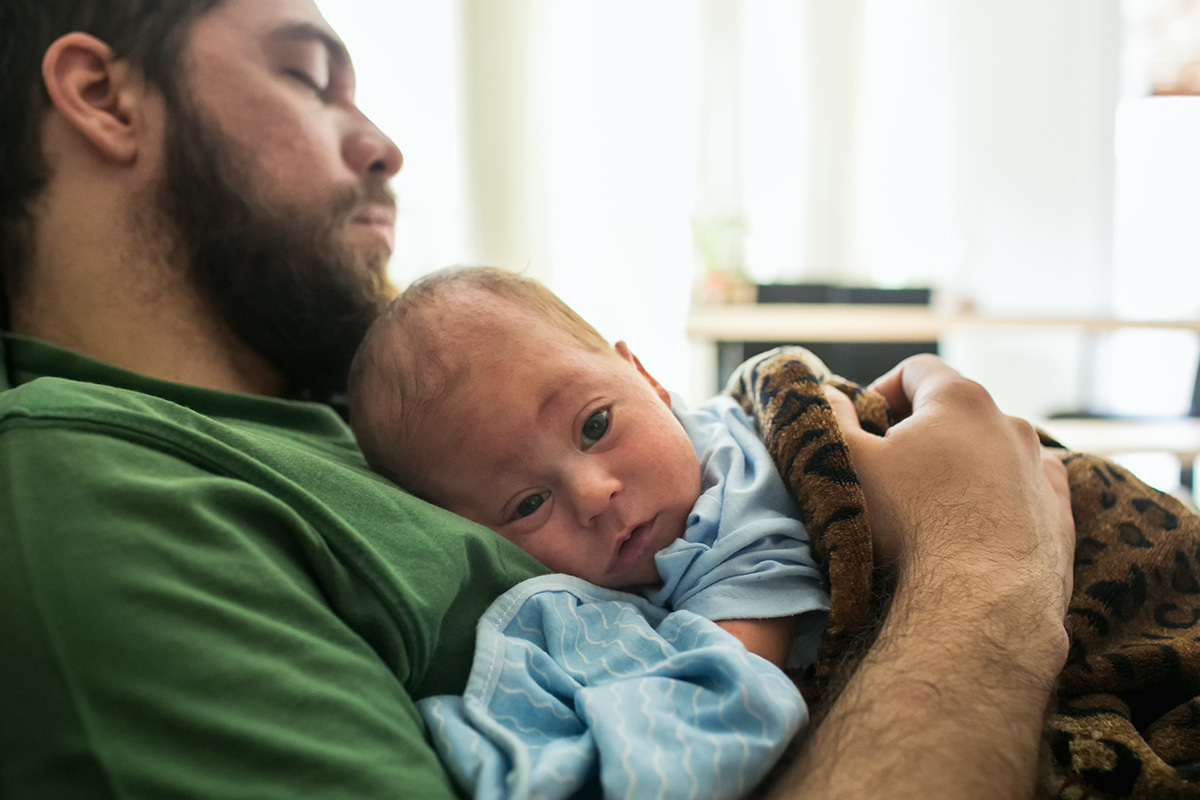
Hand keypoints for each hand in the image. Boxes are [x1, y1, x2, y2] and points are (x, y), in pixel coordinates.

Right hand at [824, 355, 1074, 654]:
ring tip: (932, 505)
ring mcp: (1041, 469)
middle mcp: (1010, 423)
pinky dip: (1000, 500)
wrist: (982, 600)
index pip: (917, 371)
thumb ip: (831, 418)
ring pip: (994, 451)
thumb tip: (826, 394)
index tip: (864, 424)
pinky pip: (1026, 491)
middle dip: (922, 432)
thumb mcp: (847, 462)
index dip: (883, 390)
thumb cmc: (909, 522)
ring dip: (963, 465)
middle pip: (957, 411)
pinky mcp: (1059, 515)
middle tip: (889, 470)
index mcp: (959, 399)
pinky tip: (975, 530)